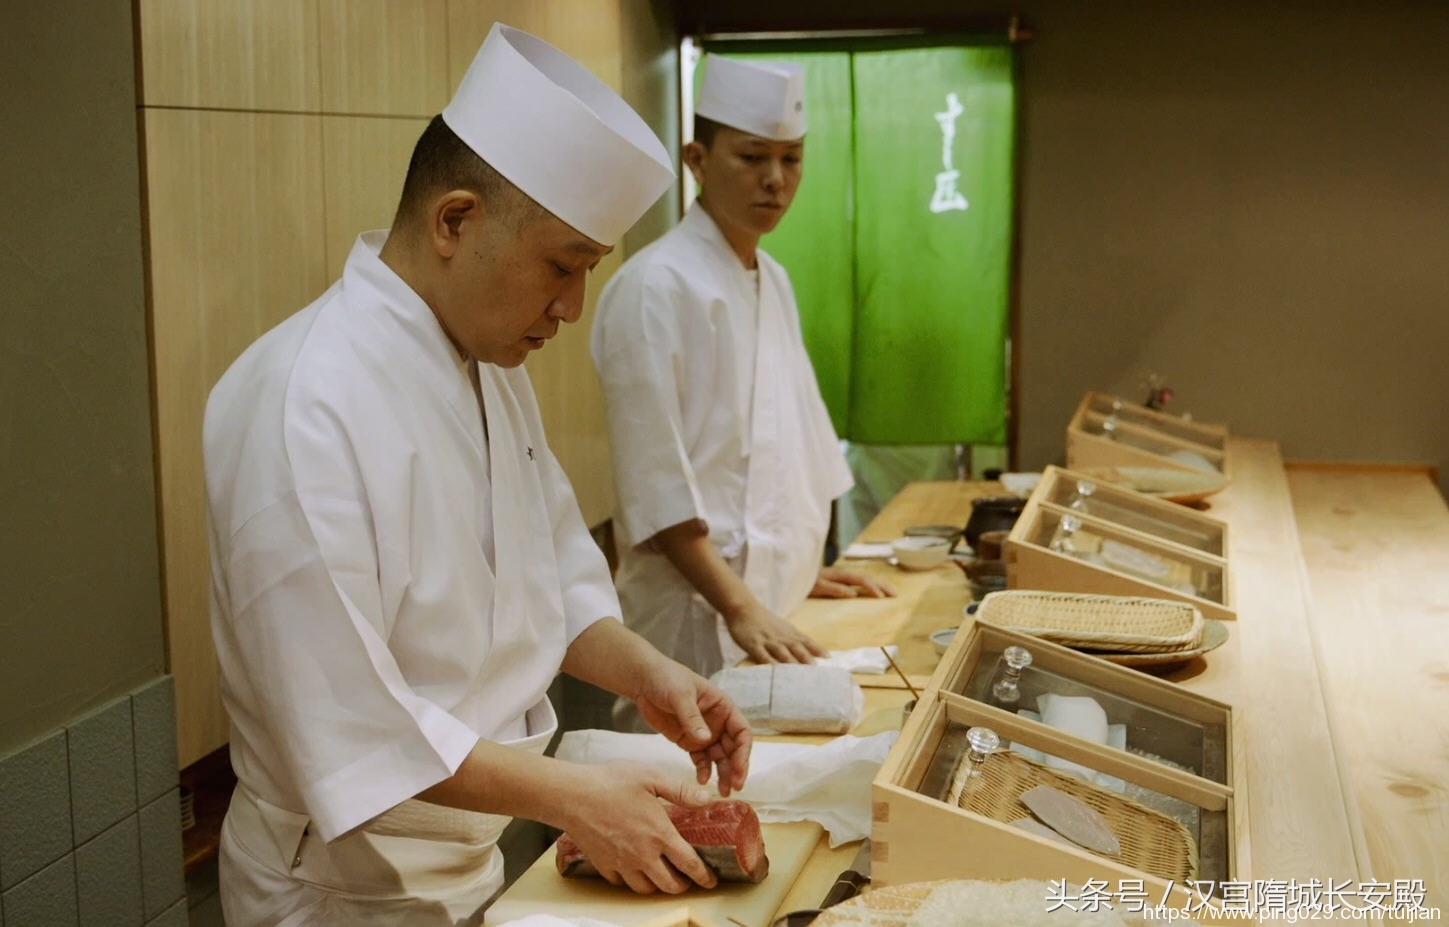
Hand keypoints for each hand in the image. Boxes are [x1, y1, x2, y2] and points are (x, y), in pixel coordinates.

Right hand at [557, 762, 718, 893]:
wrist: (572, 795)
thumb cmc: (611, 782)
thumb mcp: (652, 777)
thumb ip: (681, 791)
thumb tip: (707, 800)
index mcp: (659, 835)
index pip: (689, 864)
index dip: (704, 876)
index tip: (710, 880)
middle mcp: (643, 855)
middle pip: (669, 885)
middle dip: (683, 886)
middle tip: (687, 879)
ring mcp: (622, 863)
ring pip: (646, 888)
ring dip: (658, 885)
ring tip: (662, 875)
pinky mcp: (604, 865)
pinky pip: (622, 883)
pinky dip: (632, 881)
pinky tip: (634, 869)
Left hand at [633, 660, 752, 796]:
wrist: (644, 681)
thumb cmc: (667, 679)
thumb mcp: (681, 695)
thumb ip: (692, 718)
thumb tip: (706, 739)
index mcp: (723, 707)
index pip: (742, 732)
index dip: (743, 751)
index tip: (739, 768)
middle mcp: (718, 722)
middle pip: (734, 749)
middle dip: (736, 768)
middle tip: (734, 787)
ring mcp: (704, 733)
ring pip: (720, 758)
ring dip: (723, 774)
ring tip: (723, 792)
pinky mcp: (689, 742)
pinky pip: (701, 760)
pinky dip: (704, 771)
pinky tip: (702, 781)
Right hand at [725, 603, 828, 663]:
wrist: (743, 608)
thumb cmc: (765, 621)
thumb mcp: (784, 628)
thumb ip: (798, 640)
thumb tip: (816, 653)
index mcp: (790, 633)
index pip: (807, 641)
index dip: (818, 649)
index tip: (830, 659)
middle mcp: (781, 637)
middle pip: (797, 648)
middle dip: (807, 659)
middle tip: (817, 671)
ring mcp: (767, 641)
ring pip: (782, 653)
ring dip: (792, 663)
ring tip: (800, 675)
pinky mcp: (753, 644)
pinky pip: (762, 655)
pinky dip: (769, 663)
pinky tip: (774, 671)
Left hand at [811, 565, 896, 598]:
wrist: (794, 575)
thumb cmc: (804, 583)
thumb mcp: (817, 587)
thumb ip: (834, 589)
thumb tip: (853, 593)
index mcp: (840, 575)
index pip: (861, 580)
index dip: (872, 588)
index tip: (882, 597)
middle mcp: (843, 574)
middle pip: (867, 578)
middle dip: (882, 585)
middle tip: (895, 594)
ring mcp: (842, 576)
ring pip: (864, 579)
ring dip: (878, 585)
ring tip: (890, 592)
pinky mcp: (839, 580)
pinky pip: (859, 582)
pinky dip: (869, 586)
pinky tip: (873, 590)